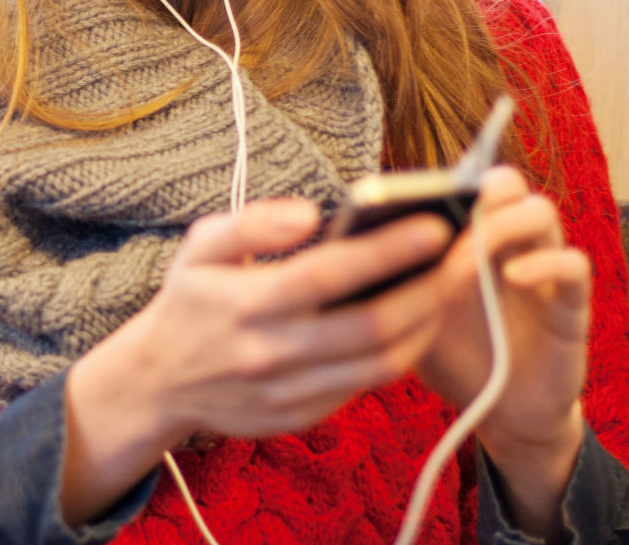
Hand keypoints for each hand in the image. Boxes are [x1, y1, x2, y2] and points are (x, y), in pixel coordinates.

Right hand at [61, 196, 452, 523]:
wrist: (156, 384)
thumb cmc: (189, 303)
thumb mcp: (199, 247)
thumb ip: (252, 224)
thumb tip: (310, 212)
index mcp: (248, 305)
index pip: (330, 274)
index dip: (387, 250)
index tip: (436, 224)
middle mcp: (273, 353)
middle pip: (373, 325)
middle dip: (433, 288)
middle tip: (472, 254)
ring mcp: (291, 392)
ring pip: (381, 363)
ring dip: (429, 323)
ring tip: (457, 283)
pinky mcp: (303, 417)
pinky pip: (367, 384)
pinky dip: (403, 352)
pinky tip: (422, 318)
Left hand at [412, 167, 590, 538]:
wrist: (498, 411)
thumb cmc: (451, 354)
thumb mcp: (414, 313)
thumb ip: (397, 278)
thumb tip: (351, 248)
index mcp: (468, 235)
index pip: (466, 181)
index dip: (445, 179)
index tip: (418, 195)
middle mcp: (509, 241)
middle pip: (508, 183)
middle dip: (482, 187)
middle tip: (456, 209)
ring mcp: (542, 266)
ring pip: (542, 211)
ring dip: (507, 222)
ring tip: (472, 252)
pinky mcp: (571, 302)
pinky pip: (573, 263)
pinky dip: (544, 262)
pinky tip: (512, 276)